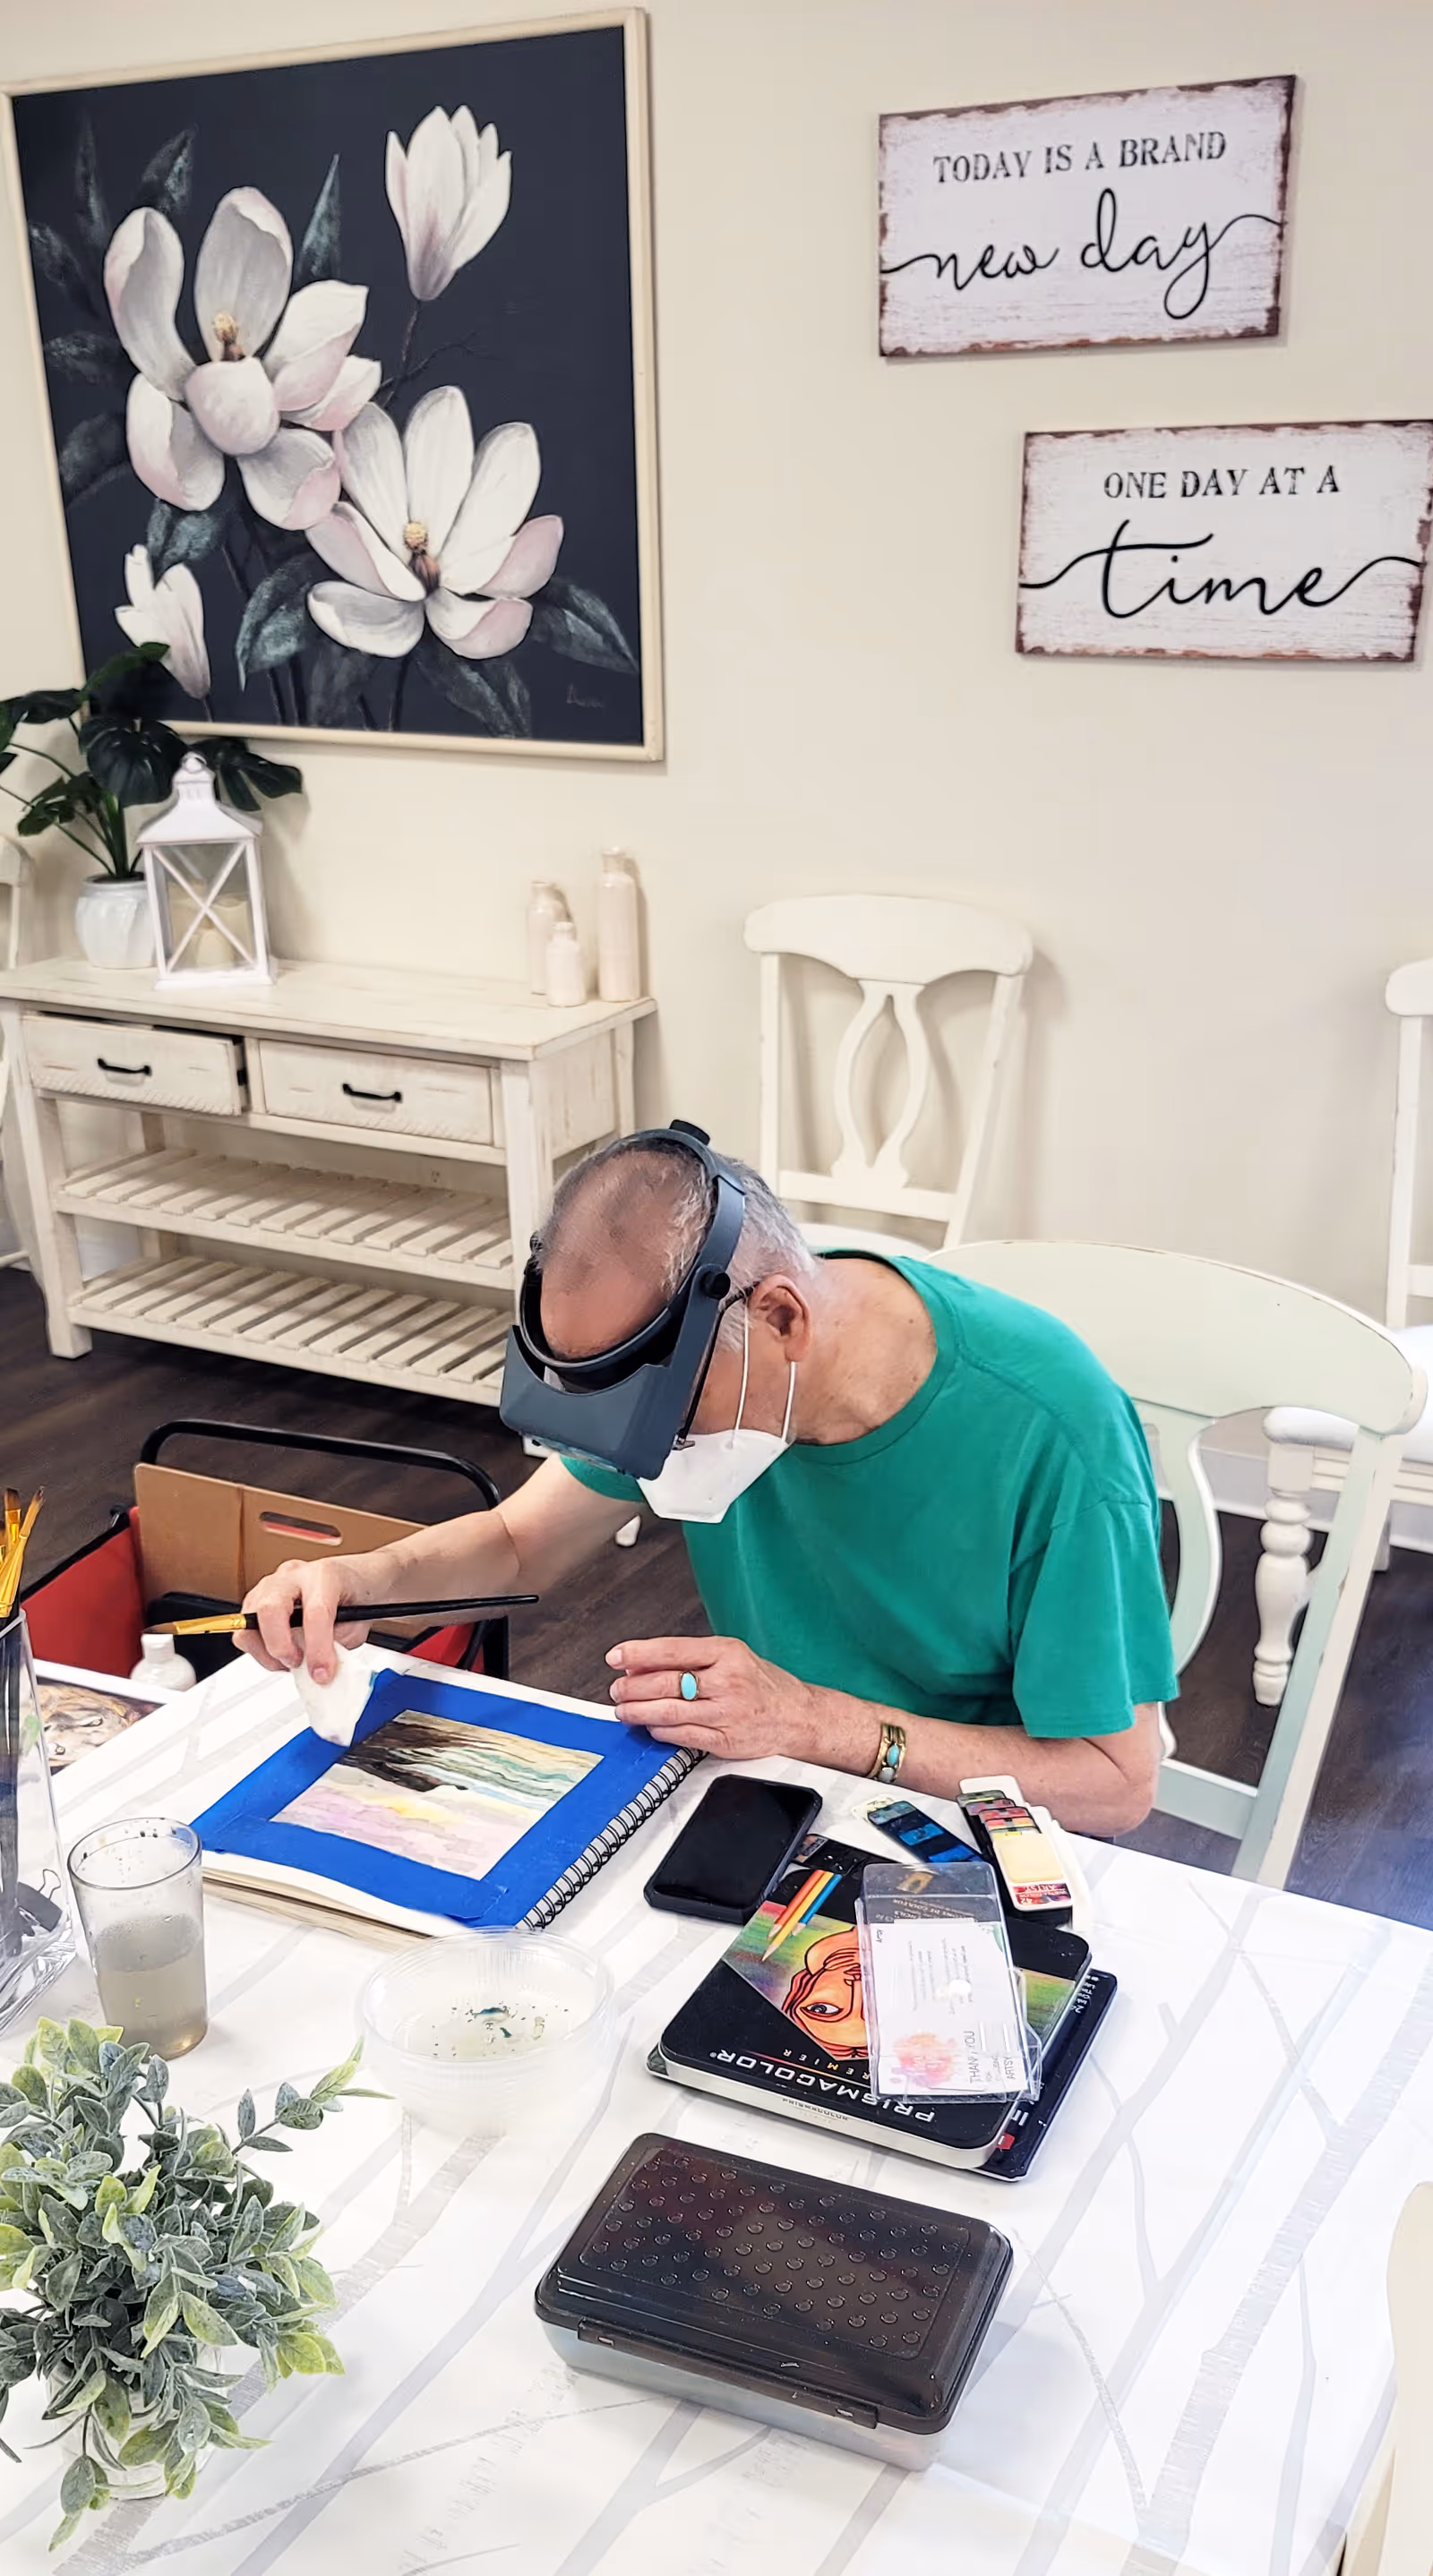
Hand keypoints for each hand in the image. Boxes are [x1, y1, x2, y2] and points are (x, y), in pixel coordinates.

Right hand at [236, 1557, 372, 1681]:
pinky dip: (259, 1650)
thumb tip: (316, 1668)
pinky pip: (245, 1631)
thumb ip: (339, 1645)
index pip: (315, 1612)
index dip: (318, 1649)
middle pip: (270, 1609)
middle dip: (280, 1646)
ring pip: (249, 1622)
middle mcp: (293, 1575)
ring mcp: (270, 1586)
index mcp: (323, 1576)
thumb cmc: (353, 1596)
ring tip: (291, 1661)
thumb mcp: (359, 1623)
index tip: (322, 1674)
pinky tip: (283, 1652)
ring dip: (267, 1652)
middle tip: (297, 1664)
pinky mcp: (255, 1601)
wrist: (351, 1579)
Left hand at [606, 1635, 818, 1761]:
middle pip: (666, 1683)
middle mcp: (727, 1681)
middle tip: (617, 1689)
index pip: (672, 1650)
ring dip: (638, 1711)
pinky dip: (660, 1731)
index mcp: (727, 1653)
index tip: (616, 1656)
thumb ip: (690, 1658)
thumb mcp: (731, 1657)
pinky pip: (682, 1736)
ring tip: (624, 1709)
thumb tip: (641, 1663)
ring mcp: (727, 1712)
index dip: (638, 1653)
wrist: (798, 1715)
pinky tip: (650, 1726)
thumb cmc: (761, 1684)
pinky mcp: (726, 1740)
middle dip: (632, 1687)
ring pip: (669, 1712)